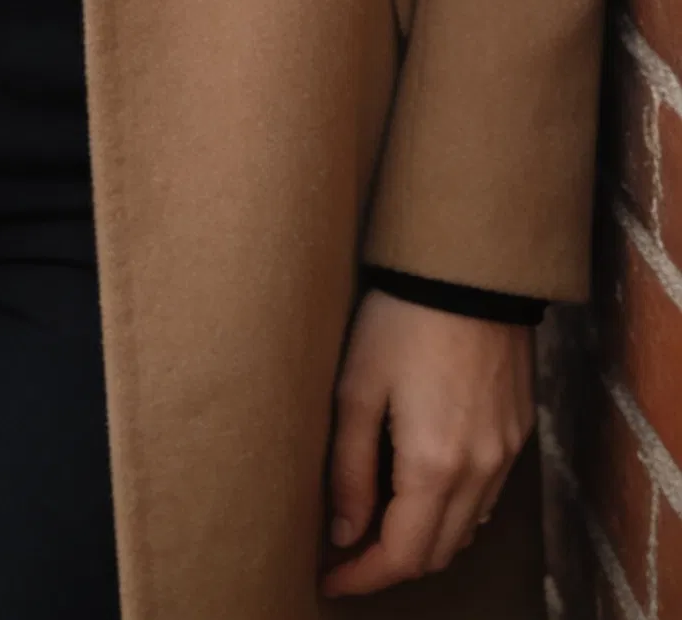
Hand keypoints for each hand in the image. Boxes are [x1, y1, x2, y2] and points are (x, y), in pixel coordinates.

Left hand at [320, 289, 533, 595]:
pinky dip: (453, 510)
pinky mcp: (518, 432)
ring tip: (378, 523)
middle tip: (346, 555)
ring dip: (424, 539)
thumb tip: (344, 532)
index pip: (402, 556)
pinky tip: (422, 489)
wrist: (469, 267)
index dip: (363, 578)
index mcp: (435, 466)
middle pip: (437, 553)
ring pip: (465, 529)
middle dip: (390, 564)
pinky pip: (486, 496)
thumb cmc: (402, 319)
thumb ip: (349, 468)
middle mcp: (480, 471)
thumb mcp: (357, 388)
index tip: (329, 581)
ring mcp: (506, 454)